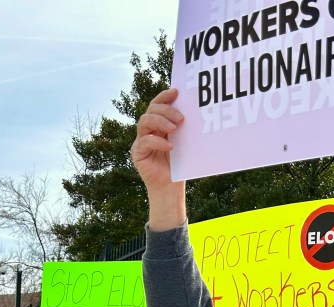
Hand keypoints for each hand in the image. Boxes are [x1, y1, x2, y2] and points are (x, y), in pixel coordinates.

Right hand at [132, 88, 187, 229]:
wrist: (170, 187)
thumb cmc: (179, 164)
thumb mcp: (184, 142)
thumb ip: (183, 128)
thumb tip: (196, 110)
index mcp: (158, 124)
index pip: (157, 104)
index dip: (164, 96)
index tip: (176, 92)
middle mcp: (148, 130)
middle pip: (150, 110)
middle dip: (165, 110)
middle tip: (181, 118)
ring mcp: (141, 140)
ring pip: (144, 121)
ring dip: (160, 121)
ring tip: (175, 128)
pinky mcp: (137, 152)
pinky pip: (145, 141)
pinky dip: (158, 142)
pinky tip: (170, 146)